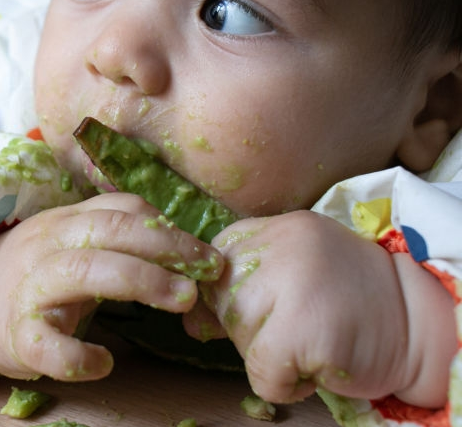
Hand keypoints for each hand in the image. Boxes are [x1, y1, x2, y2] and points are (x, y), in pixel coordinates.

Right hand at [0, 192, 223, 380]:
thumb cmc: (37, 278)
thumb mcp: (73, 246)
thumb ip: (120, 241)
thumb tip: (191, 252)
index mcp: (66, 221)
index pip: (121, 209)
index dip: (170, 228)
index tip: (210, 255)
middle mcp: (47, 245)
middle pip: (108, 231)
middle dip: (164, 247)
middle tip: (209, 271)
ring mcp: (30, 289)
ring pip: (84, 272)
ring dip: (139, 281)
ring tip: (183, 300)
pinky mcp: (17, 335)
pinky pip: (46, 343)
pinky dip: (77, 355)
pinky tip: (105, 362)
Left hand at [186, 210, 453, 406]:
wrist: (424, 329)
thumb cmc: (353, 305)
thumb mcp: (294, 279)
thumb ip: (240, 289)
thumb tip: (189, 319)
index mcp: (278, 228)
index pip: (216, 259)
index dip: (228, 293)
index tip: (262, 308)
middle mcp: (282, 248)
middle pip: (221, 298)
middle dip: (248, 327)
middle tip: (296, 329)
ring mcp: (294, 285)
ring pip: (237, 333)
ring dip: (265, 355)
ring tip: (309, 345)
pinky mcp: (304, 329)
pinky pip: (262, 371)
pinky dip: (282, 384)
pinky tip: (315, 369)